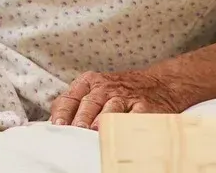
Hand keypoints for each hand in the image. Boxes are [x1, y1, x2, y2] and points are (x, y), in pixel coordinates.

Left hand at [48, 70, 190, 128]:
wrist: (159, 84)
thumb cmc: (120, 90)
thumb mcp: (96, 89)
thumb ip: (76, 103)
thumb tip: (56, 124)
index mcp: (89, 82)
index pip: (70, 97)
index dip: (63, 112)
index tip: (57, 125)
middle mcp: (106, 88)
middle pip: (89, 104)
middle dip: (81, 119)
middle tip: (76, 131)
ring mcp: (126, 98)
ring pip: (110, 109)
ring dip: (101, 121)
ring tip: (94, 132)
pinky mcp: (144, 108)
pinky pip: (134, 117)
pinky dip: (126, 125)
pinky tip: (120, 133)